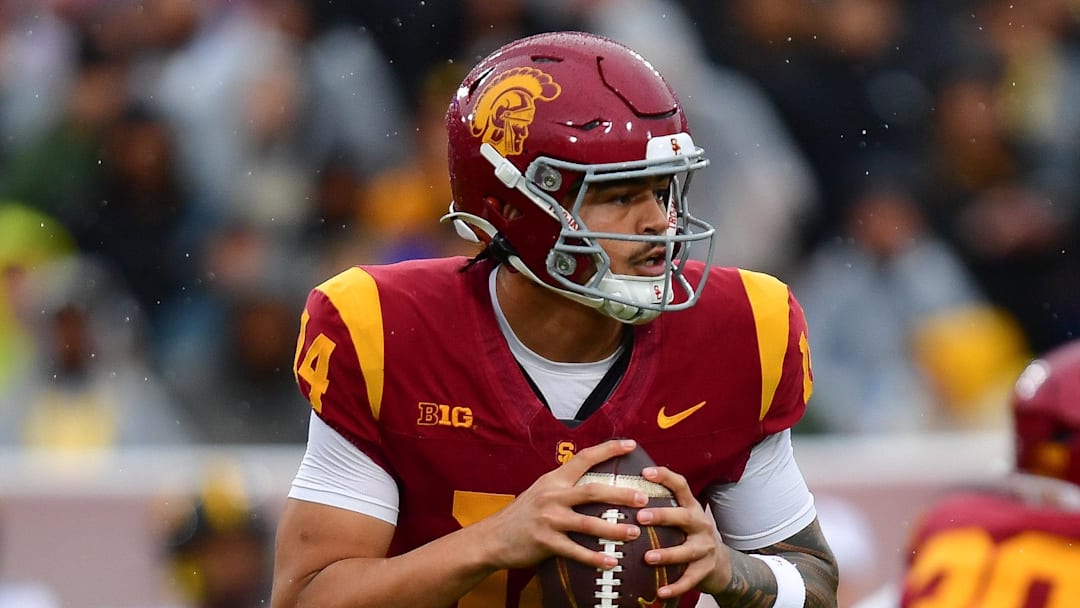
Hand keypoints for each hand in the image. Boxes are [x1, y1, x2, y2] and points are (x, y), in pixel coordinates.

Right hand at [475, 439, 648, 571]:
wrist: (492, 538)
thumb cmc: (521, 515)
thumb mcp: (540, 492)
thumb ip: (564, 487)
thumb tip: (594, 484)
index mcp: (554, 480)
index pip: (584, 458)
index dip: (609, 449)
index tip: (631, 444)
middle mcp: (552, 496)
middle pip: (593, 491)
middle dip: (621, 494)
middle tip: (644, 498)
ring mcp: (548, 519)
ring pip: (588, 523)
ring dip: (614, 529)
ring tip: (634, 533)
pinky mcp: (545, 542)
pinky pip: (575, 551)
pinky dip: (595, 558)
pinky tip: (611, 562)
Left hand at [636, 466, 732, 598]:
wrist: (720, 563)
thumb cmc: (689, 535)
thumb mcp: (681, 516)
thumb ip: (661, 505)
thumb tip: (623, 490)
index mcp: (691, 507)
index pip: (681, 486)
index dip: (664, 477)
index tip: (645, 472)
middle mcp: (700, 524)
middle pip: (683, 516)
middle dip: (662, 516)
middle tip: (640, 517)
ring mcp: (705, 547)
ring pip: (687, 550)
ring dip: (667, 554)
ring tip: (647, 558)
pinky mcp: (705, 570)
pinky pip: (689, 579)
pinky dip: (675, 587)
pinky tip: (660, 592)